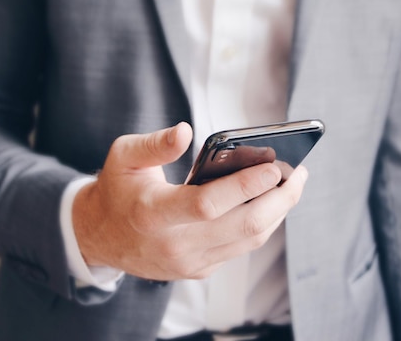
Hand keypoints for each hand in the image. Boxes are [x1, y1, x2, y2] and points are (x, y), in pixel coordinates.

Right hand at [72, 122, 307, 280]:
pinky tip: (271, 202)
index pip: (208, 204)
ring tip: (294, 185)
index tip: (274, 166)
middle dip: (279, 199)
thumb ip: (154, 144)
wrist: (101, 236)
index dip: (245, 186)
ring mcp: (189, 262)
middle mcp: (173, 245)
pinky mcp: (199, 270)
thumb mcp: (123, 156)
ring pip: (249, 240)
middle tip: (300, 174)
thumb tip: (187, 131)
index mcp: (152, 214)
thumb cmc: (117, 189)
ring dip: (278, 212)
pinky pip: (240, 247)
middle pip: (242, 226)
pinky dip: (262, 224)